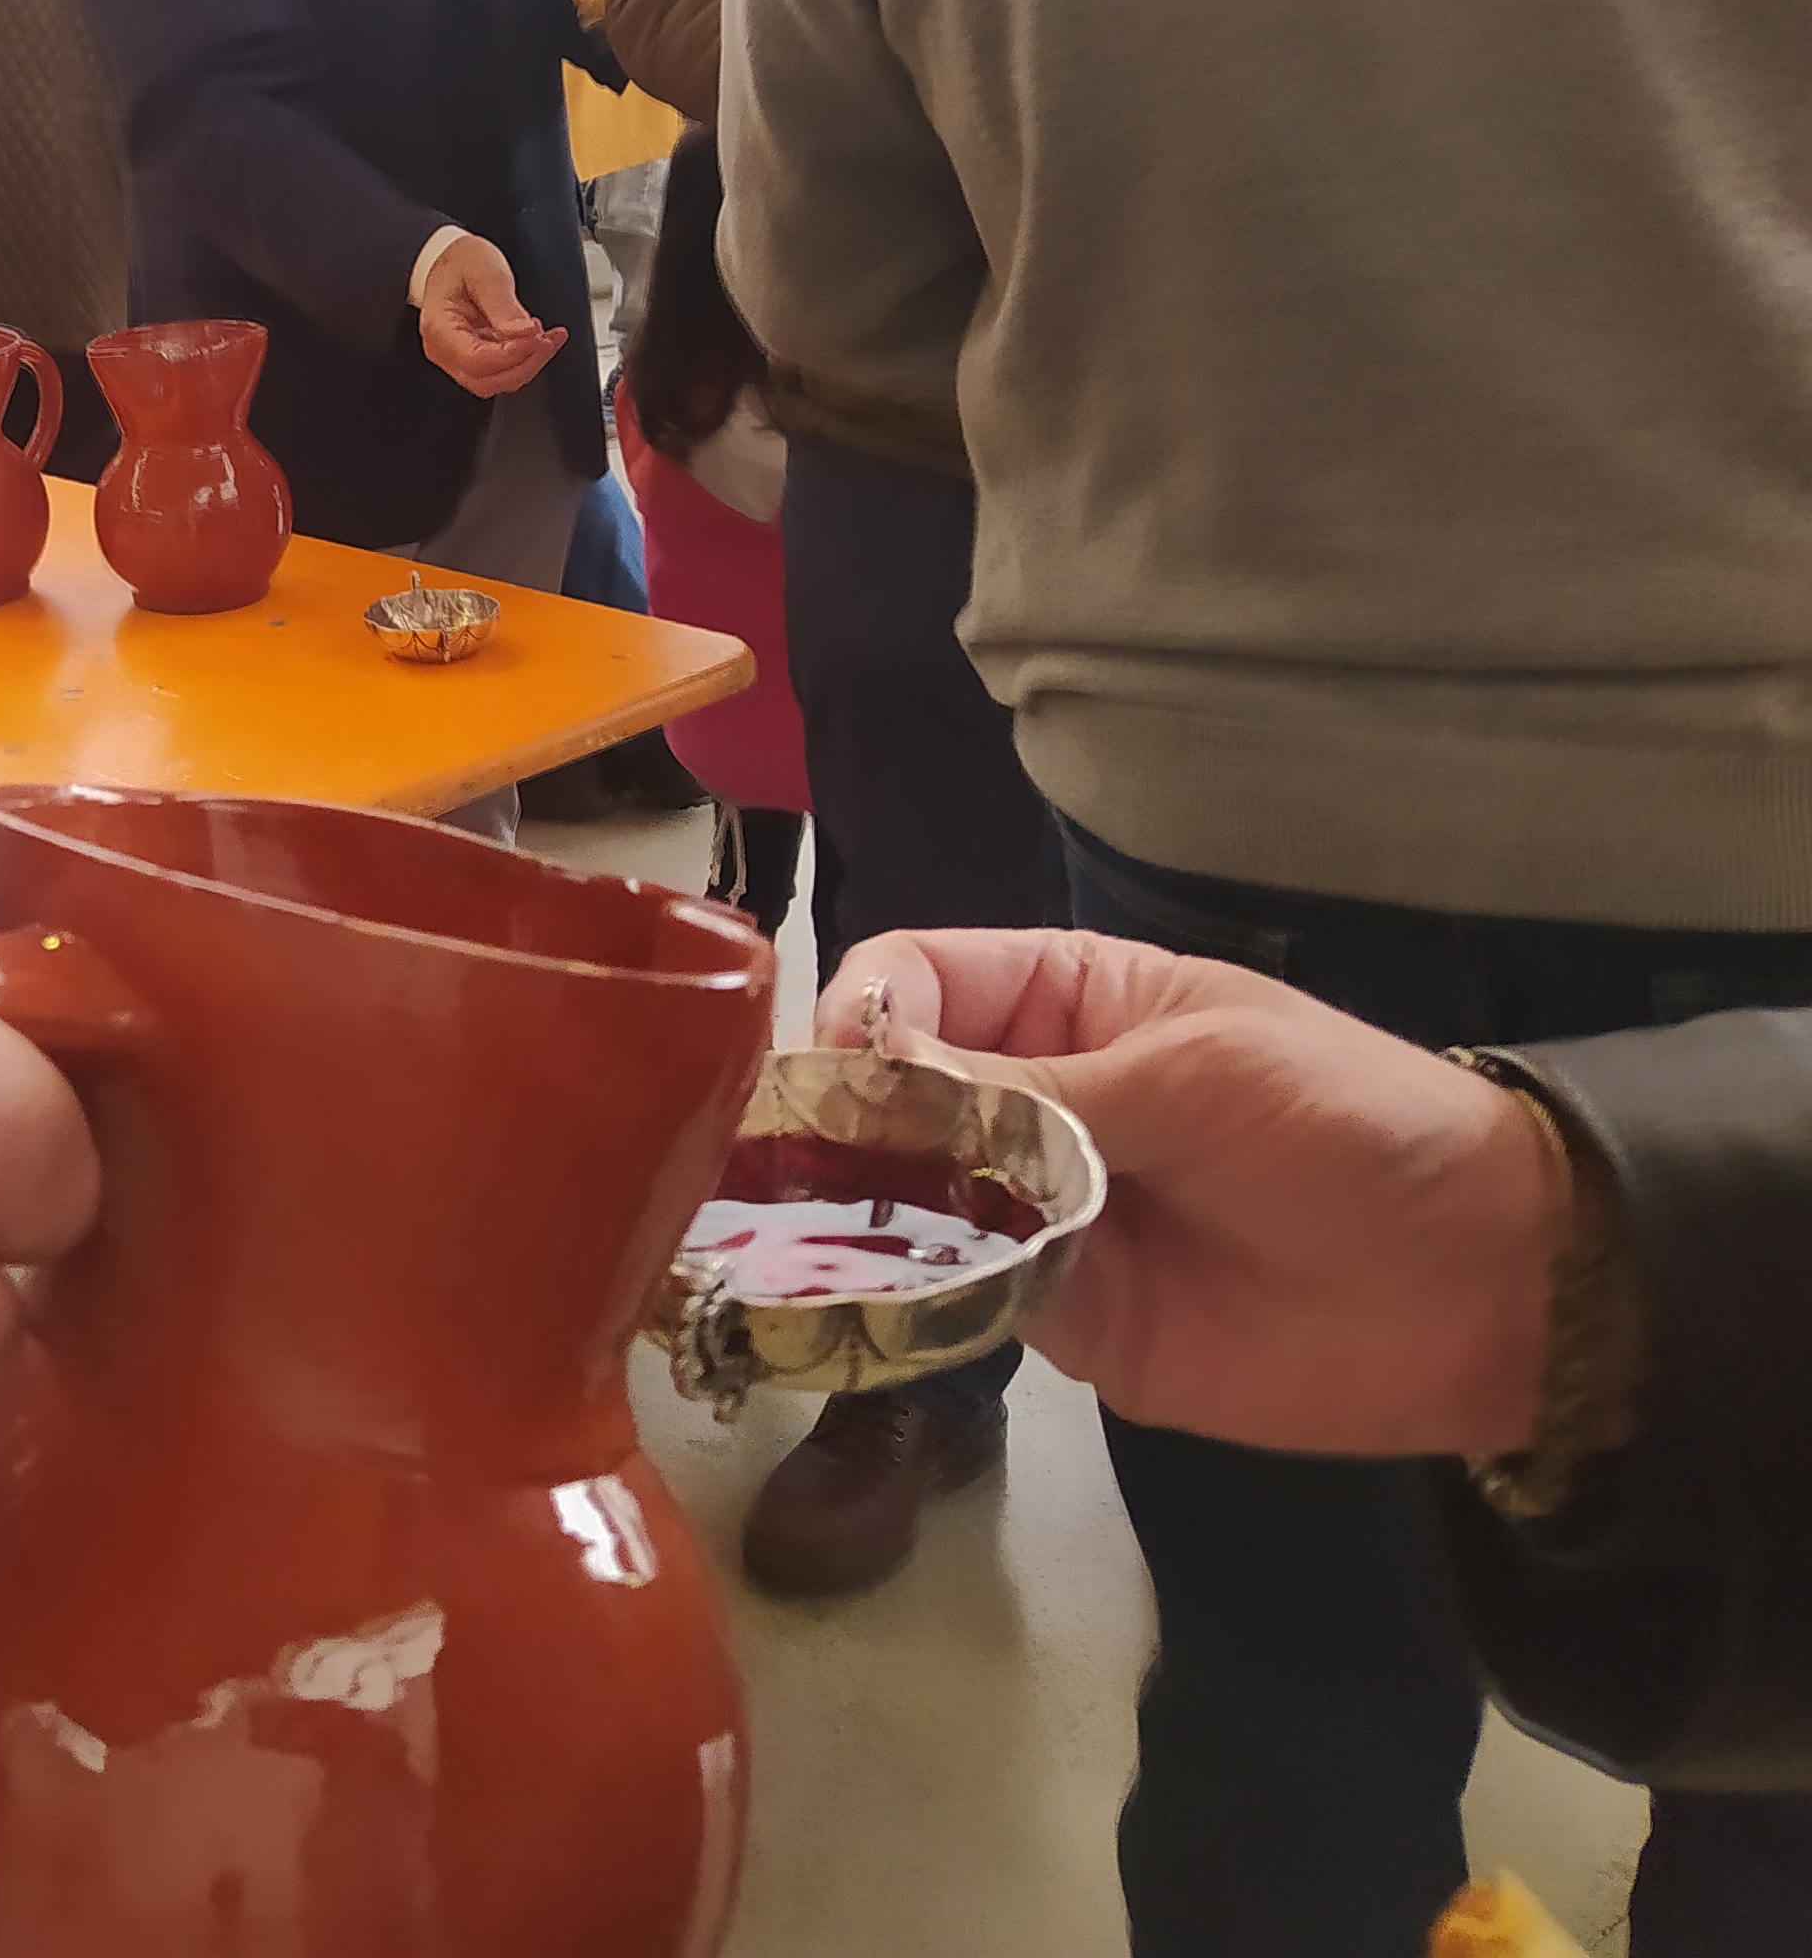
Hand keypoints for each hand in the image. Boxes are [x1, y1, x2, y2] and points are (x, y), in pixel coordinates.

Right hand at [416, 233, 568, 399]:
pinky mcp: (473, 359)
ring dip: (527, 364)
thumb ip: (503, 305)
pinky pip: (500, 372)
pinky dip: (524, 360)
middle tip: (547, 339)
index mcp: (440, 328)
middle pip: (486, 380)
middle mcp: (443, 351)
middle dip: (524, 363)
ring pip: (496, 382)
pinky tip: (538, 340)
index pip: (476, 359)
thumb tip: (524, 333)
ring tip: (546, 337)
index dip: (512, 354)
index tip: (537, 336)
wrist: (451, 259)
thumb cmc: (461, 262)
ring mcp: (456, 358)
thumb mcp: (485, 272)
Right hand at [815, 931, 1563, 1457]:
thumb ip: (1028, 1084)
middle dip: (844, 1123)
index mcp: (1065, 1001)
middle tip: (812, 1170)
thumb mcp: (1193, 1074)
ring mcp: (1036, 1209)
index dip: (862, 1015)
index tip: (842, 1072)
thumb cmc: (1348, 1128)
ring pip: (904, 1196)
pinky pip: (959, 1294)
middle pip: (884, 1092)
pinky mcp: (1059, 1315)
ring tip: (846, 1238)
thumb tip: (865, 1072)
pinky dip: (924, 1294)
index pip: (911, 978)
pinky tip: (909, 1295)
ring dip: (869, 1212)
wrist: (1481, 1287)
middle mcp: (1029, 1097)